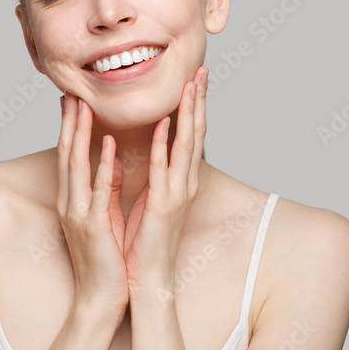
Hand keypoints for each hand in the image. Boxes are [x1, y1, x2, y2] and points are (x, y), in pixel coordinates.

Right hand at [56, 93, 129, 319]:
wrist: (100, 297)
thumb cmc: (106, 258)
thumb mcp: (103, 215)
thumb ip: (106, 186)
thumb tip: (111, 158)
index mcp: (73, 199)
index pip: (69, 155)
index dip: (70, 126)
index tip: (74, 98)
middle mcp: (70, 202)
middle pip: (66, 153)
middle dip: (69, 121)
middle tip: (72, 90)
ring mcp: (78, 213)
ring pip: (76, 166)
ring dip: (80, 134)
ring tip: (84, 106)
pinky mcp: (93, 225)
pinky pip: (97, 190)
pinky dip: (102, 165)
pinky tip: (107, 144)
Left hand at [123, 66, 208, 293]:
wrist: (148, 280)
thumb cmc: (145, 242)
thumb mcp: (151, 198)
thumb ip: (155, 171)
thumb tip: (154, 144)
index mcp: (180, 181)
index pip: (191, 135)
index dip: (195, 106)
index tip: (195, 78)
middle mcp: (185, 184)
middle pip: (196, 133)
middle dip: (199, 101)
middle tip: (202, 69)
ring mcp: (178, 194)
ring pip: (187, 145)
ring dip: (189, 113)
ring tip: (192, 85)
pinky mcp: (165, 206)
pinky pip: (165, 169)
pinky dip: (166, 145)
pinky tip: (168, 123)